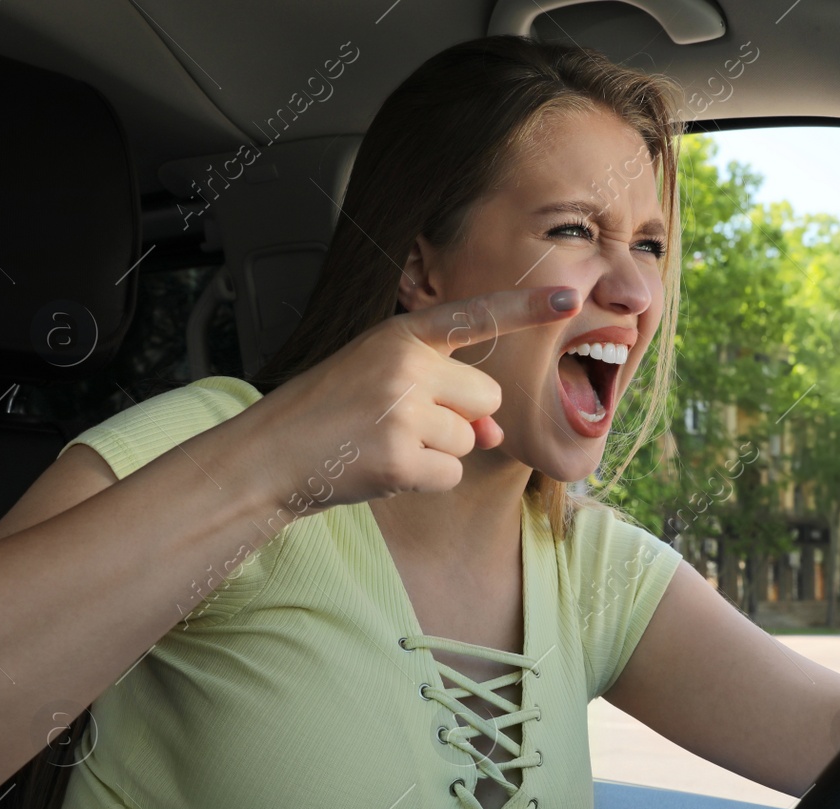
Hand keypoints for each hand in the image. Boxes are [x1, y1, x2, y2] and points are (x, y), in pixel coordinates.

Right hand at [241, 285, 579, 509]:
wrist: (268, 456)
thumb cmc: (328, 417)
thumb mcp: (385, 387)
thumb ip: (445, 396)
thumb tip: (495, 434)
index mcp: (400, 336)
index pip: (474, 314)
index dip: (526, 305)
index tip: (571, 295)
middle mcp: (406, 365)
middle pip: (486, 397)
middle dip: (462, 419)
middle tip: (401, 423)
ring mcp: (403, 411)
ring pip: (471, 440)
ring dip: (438, 453)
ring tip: (383, 444)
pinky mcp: (400, 457)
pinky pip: (450, 475)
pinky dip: (424, 481)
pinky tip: (383, 469)